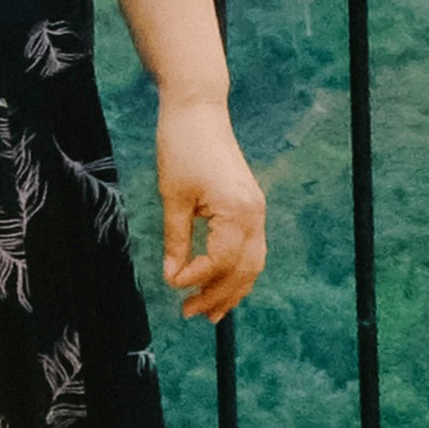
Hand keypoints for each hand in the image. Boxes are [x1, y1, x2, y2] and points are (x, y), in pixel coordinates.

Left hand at [155, 96, 266, 321]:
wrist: (199, 112)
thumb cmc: (181, 149)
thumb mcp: (172, 197)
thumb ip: (176, 239)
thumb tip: (173, 275)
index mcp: (237, 212)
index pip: (221, 262)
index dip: (197, 279)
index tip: (172, 286)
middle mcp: (255, 215)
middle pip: (244, 270)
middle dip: (220, 295)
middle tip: (191, 314)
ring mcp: (256, 211)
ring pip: (253, 263)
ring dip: (232, 289)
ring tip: (210, 312)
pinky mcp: (250, 206)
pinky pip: (251, 248)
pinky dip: (237, 270)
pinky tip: (220, 282)